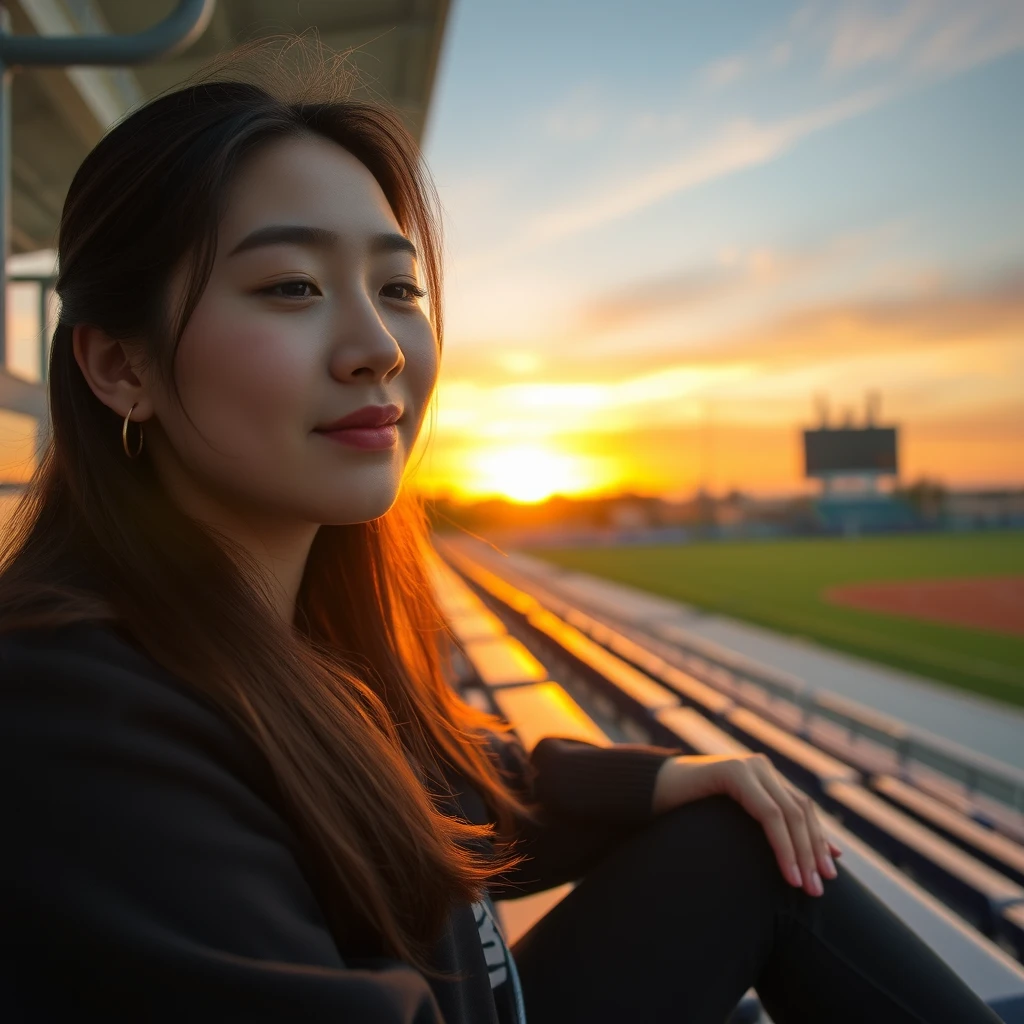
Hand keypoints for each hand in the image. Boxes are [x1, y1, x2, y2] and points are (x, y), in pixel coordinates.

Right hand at [652, 753, 841, 897]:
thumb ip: (759, 826)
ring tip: (807, 886)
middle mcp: (761, 767)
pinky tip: (788, 871)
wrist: (649, 791)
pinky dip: (782, 845)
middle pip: (801, 811)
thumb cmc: (687, 812)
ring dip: (802, 853)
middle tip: (822, 888)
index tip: (832, 869)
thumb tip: (791, 856)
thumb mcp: (731, 822)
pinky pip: (768, 813)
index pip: (802, 808)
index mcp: (763, 776)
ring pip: (790, 814)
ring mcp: (749, 767)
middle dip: (814, 852)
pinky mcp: (735, 773)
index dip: (819, 837)